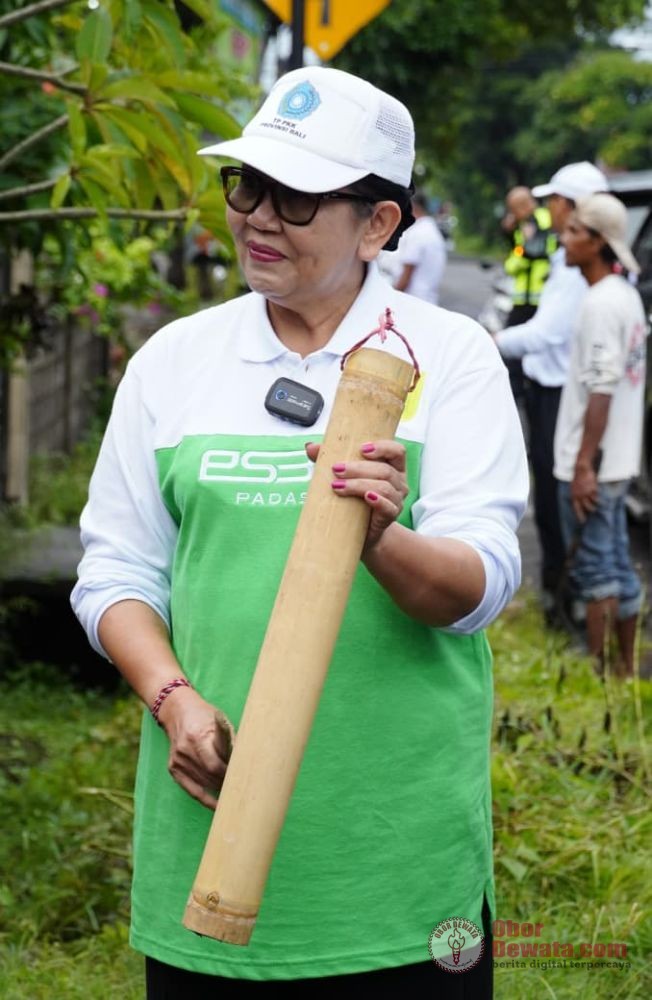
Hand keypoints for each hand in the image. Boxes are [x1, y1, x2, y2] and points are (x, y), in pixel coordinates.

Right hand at [158, 687, 234, 808]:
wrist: (178, 711)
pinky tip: (217, 805)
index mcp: (198, 736)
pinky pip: (191, 789)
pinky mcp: (173, 768)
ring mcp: (178, 760)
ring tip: (236, 794)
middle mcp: (185, 750)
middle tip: (244, 789)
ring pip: (203, 784)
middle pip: (210, 776)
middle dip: (227, 783)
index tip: (244, 779)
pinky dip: (205, 798)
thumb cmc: (205, 715)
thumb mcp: (221, 721)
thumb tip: (247, 762)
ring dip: (219, 790)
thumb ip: (231, 741)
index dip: (230, 775)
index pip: (215, 765)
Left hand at [305, 439, 408, 551]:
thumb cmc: (354, 500)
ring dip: (360, 484)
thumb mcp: (343, 476)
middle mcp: (399, 482)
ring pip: (384, 487)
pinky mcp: (390, 516)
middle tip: (336, 469)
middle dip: (359, 468)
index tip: (361, 448)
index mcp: (392, 466)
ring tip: (338, 486)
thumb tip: (311, 447)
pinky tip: (366, 497)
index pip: (396, 451)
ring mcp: (396, 500)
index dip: (382, 447)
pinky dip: (378, 501)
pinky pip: (388, 507)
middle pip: (385, 469)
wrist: (359, 533)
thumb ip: (329, 459)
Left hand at [571, 462, 597, 521]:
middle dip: (590, 511)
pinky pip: (596, 497)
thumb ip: (576, 495)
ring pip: (592, 504)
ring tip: (596, 506)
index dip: (579, 516)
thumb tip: (578, 502)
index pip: (576, 509)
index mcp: (574, 496)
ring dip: (595, 506)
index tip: (582, 522)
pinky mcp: (593, 490)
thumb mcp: (573, 488)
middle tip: (593, 512)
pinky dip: (598, 499)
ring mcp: (586, 493)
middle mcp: (580, 496)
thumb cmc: (577, 478)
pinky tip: (599, 499)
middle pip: (586, 508)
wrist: (581, 470)